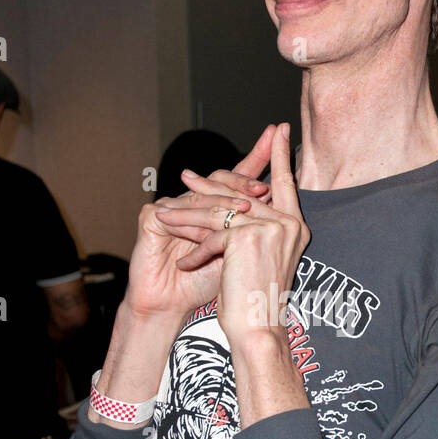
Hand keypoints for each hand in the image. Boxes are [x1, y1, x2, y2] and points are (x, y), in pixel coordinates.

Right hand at [126, 125, 276, 319]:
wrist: (172, 305)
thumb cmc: (207, 283)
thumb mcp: (239, 252)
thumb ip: (255, 225)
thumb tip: (286, 199)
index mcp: (214, 205)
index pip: (239, 175)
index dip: (259, 155)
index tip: (279, 133)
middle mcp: (193, 199)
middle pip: (222, 178)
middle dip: (244, 182)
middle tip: (263, 188)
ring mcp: (171, 204)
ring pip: (204, 195)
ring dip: (227, 203)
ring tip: (247, 209)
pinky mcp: (151, 216)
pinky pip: (180, 210)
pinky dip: (200, 219)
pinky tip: (216, 224)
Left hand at [155, 122, 308, 346]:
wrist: (258, 331)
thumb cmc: (257, 302)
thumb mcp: (260, 259)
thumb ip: (256, 230)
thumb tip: (238, 205)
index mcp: (295, 226)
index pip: (285, 182)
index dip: (279, 154)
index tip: (276, 129)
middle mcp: (288, 223)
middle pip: (239, 195)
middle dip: (208, 187)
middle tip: (185, 177)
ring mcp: (271, 228)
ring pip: (219, 212)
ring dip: (187, 215)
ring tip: (164, 215)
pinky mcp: (248, 237)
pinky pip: (212, 235)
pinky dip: (194, 252)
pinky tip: (182, 264)